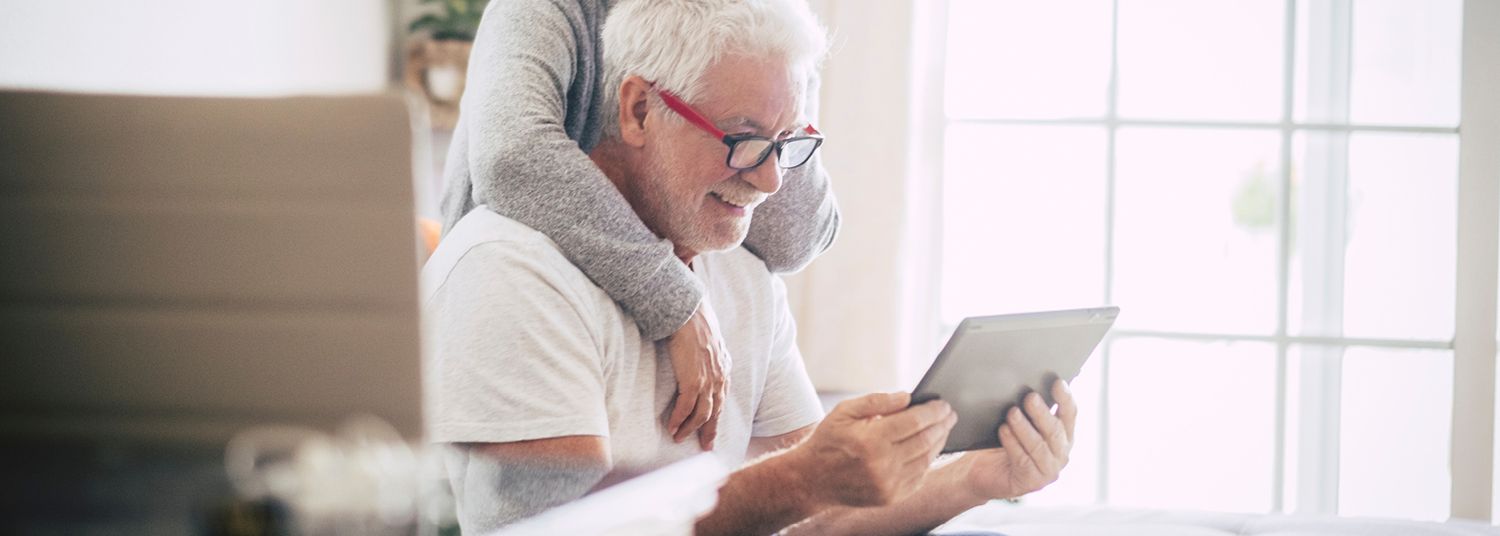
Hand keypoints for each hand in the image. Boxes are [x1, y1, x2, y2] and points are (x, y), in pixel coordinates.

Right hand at [665, 298, 730, 449]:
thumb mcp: (710, 344)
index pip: (721, 400)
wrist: (690, 315)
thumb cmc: (696, 325)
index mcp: (724, 370)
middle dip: (709, 431)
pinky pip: (686, 408)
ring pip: (701, 414)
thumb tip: (702, 362)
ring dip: (690, 429)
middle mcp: (719, 379)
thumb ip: (709, 357)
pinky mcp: (693, 381)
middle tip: (704, 446)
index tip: (712, 431)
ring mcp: (707, 382)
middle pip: (715, 412)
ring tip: (679, 438)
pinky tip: (672, 427)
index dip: (716, 418)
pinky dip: (679, 420)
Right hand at [788, 392, 956, 507]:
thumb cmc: (828, 440)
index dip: (933, 411)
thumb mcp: (844, 411)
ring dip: (939, 442)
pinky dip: (928, 461)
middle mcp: (882, 464)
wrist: (812, 479)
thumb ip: (876, 401)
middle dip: (942, 424)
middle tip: (950, 414)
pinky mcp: (891, 497)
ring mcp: (888, 484)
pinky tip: (930, 449)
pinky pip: (919, 476)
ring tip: (944, 429)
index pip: (915, 421)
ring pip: (926, 459)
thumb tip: (907, 397)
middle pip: (925, 440)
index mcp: (871, 440)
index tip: (944, 404)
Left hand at [959, 379, 1076, 501]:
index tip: (1057, 382)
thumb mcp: (1020, 423)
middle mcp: (1061, 453)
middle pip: (1055, 431)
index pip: (1070, 414)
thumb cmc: (1005, 441)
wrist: (984, 471)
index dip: (1065, 398)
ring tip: (1012, 413)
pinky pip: (1023, 460)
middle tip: (1029, 397)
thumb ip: (1029, 409)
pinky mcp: (1031, 482)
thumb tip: (1028, 384)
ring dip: (1025, 428)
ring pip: (1039, 446)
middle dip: (1042, 413)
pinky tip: (1003, 431)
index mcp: (1063, 436)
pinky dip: (1012, 443)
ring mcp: (1048, 470)